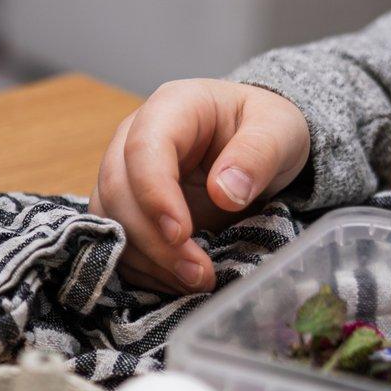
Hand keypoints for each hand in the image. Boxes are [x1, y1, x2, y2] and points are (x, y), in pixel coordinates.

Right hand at [90, 79, 310, 294]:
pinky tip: (178, 282)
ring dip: (147, 260)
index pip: (143, 149)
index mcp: (172, 108)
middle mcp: (134, 139)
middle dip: (153, 240)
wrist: (259, 144)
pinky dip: (144, 269)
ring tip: (194, 281)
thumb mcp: (279, 131)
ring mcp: (125, 175)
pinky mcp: (128, 209)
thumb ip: (257, 155)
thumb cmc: (265, 128)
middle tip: (198, 272)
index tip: (181, 233)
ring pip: (111, 221)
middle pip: (118, 191)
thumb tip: (223, 193)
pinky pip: (118, 243)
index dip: (155, 195)